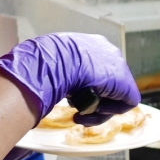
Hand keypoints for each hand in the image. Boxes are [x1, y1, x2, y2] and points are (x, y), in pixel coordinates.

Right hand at [0, 32, 139, 125]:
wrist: (51, 63)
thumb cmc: (40, 64)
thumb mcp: (45, 66)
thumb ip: (51, 73)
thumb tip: (34, 86)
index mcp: (85, 45)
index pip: (93, 69)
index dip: (85, 88)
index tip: (73, 99)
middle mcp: (105, 52)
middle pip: (106, 83)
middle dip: (93, 99)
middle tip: (76, 111)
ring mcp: (117, 67)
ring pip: (114, 96)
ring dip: (97, 109)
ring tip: (79, 114)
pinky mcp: (125, 85)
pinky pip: (123, 104)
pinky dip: (107, 113)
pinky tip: (88, 113)